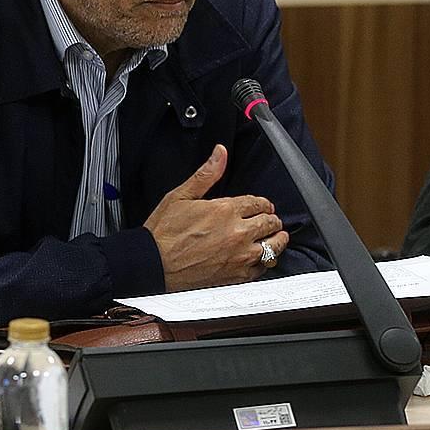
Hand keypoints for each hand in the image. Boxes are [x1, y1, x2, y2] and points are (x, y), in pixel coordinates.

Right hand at [143, 144, 288, 291]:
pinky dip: (264, 262)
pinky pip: (263, 268)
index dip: (262, 203)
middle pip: (270, 223)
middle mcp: (237, 233)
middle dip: (271, 219)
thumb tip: (220, 153)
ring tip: (273, 238)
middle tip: (269, 220)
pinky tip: (259, 258)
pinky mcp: (237, 275)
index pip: (258, 203)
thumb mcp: (180, 196)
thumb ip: (206, 174)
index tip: (260, 206)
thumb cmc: (163, 232)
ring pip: (274, 246)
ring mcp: (239, 256)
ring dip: (275, 240)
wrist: (154, 264)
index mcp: (225, 210)